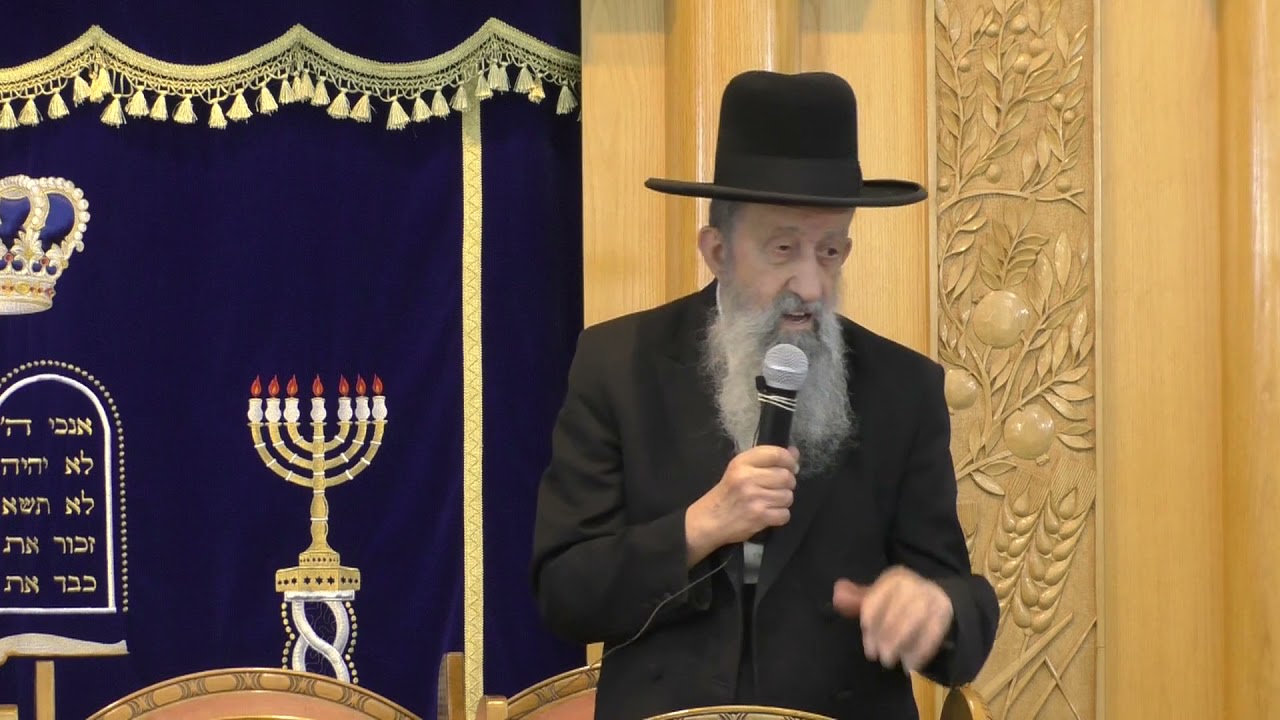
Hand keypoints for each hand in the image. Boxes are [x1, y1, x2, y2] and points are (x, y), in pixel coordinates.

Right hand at [684, 446, 797, 563]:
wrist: (709, 520)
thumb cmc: (727, 493)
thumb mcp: (740, 470)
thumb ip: (766, 460)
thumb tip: (794, 452)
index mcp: (742, 462)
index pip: (776, 454)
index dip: (789, 460)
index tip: (791, 467)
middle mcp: (748, 478)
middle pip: (786, 477)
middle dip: (788, 484)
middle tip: (777, 488)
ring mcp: (754, 498)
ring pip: (788, 496)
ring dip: (783, 501)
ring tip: (770, 502)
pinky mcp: (759, 516)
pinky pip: (785, 514)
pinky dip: (780, 515)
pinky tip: (768, 514)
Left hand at [832, 567, 953, 672]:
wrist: (939, 601)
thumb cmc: (899, 602)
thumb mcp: (878, 598)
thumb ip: (856, 600)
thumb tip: (837, 594)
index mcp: (895, 578)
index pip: (877, 597)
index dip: (870, 620)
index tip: (866, 640)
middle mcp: (914, 584)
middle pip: (896, 609)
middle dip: (884, 635)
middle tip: (875, 655)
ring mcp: (932, 599)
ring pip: (914, 620)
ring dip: (900, 643)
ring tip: (889, 661)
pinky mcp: (944, 615)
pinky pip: (933, 633)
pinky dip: (920, 651)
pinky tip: (910, 665)